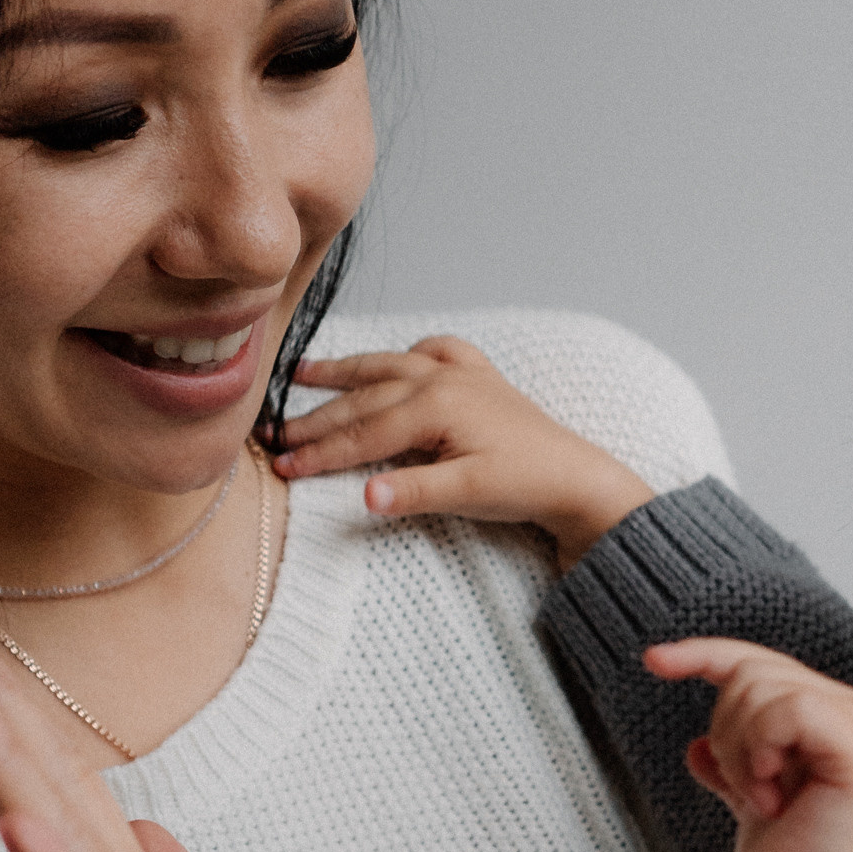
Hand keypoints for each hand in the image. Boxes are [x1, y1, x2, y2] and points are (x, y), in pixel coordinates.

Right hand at [271, 336, 652, 561]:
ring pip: (390, 366)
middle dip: (318, 418)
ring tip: (302, 373)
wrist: (576, 476)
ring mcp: (461, 374)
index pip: (364, 433)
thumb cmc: (525, 484)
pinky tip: (401, 357)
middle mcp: (443, 378)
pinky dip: (413, 353)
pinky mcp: (480, 379)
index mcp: (436, 404)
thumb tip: (365, 498)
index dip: (320, 451)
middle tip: (275, 435)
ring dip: (346, 371)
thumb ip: (413, 493)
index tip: (282, 466)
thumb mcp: (466, 493)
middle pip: (366, 398)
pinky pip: (438, 353)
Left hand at [645, 638, 852, 851]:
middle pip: (752, 671)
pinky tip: (771, 796)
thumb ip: (733, 767)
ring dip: (740, 750)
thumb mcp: (748, 803)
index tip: (652, 661)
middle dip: (726, 732)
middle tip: (747, 791)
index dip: (702, 654)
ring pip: (761, 688)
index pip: (757, 662)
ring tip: (762, 799)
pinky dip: (760, 751)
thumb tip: (696, 747)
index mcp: (831, 717)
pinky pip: (787, 709)